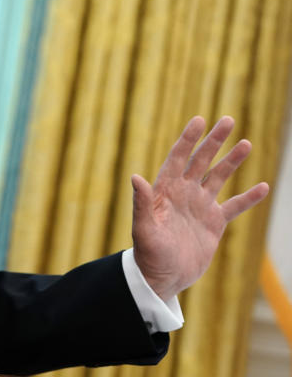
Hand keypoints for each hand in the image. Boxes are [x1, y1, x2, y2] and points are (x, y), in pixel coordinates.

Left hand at [131, 116, 268, 300]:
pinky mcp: (213, 223)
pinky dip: (248, 197)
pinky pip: (235, 206)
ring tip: (246, 143)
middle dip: (213, 141)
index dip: (188, 139)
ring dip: (232, 161)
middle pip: (201, 161)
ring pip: (218, 177)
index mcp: (165, 190)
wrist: (162, 278)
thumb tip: (135, 177)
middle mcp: (183, 193)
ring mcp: (199, 206)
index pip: (178, 157)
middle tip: (228, 119)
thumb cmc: (148, 254)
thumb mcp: (144, 229)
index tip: (199, 120)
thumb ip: (142, 204)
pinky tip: (263, 186)